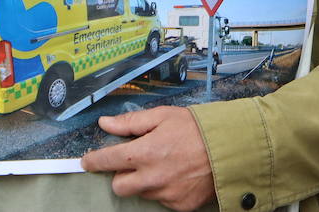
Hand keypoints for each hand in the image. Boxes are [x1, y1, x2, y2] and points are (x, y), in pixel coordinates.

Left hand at [80, 105, 214, 210]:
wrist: (230, 149)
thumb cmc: (197, 129)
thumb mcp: (162, 116)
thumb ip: (130, 122)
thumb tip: (106, 124)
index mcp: (144, 152)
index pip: (107, 160)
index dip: (94, 161)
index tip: (87, 161)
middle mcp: (152, 177)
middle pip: (119, 186)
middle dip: (121, 175)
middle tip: (133, 162)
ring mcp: (167, 194)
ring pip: (142, 193)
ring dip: (144, 181)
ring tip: (162, 165)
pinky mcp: (180, 205)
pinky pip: (162, 200)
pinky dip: (164, 190)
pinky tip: (175, 175)